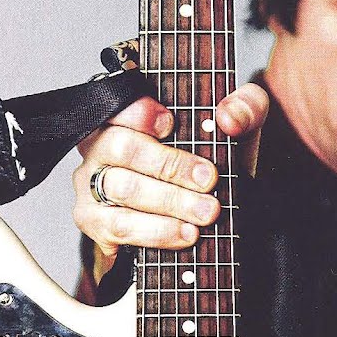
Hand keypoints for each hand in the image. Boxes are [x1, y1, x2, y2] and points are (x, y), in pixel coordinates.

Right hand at [73, 83, 270, 281]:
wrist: (194, 215)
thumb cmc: (206, 165)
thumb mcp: (235, 131)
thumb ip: (245, 108)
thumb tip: (229, 117)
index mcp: (128, 114)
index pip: (120, 102)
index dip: (140, 112)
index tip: (171, 123)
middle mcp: (100, 145)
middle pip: (122, 146)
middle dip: (170, 165)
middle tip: (209, 180)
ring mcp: (91, 183)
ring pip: (123, 188)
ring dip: (170, 202)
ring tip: (207, 212)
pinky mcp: (94, 221)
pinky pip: (120, 226)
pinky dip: (156, 232)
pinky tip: (185, 234)